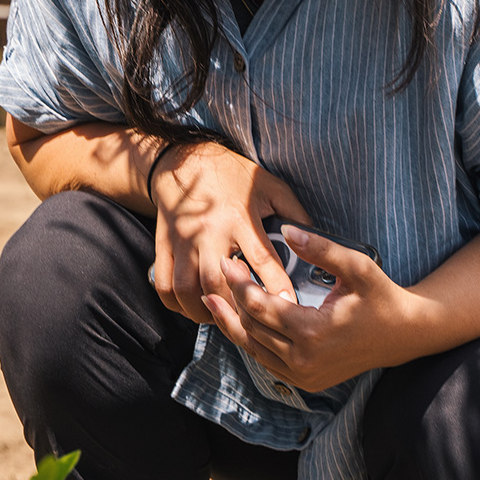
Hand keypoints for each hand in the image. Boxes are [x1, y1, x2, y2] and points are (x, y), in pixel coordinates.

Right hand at [149, 142, 308, 325]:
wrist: (183, 161)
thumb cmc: (232, 175)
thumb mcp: (270, 186)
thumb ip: (293, 213)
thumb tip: (314, 242)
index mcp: (240, 217)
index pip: (261, 259)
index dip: (275, 286)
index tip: (287, 306)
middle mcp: (209, 231)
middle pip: (217, 281)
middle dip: (235, 306)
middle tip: (250, 318)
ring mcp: (183, 241)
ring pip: (188, 289)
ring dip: (204, 311)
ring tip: (222, 316)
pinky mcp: (165, 247)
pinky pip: (164, 286)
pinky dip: (177, 305)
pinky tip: (194, 307)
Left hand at [201, 224, 422, 392]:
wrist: (404, 335)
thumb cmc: (382, 297)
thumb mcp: (358, 267)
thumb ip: (322, 249)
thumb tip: (288, 229)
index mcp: (313, 333)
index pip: (261, 307)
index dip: (239, 283)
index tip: (227, 262)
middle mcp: (304, 360)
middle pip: (251, 328)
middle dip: (231, 300)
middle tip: (217, 275)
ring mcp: (303, 375)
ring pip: (253, 348)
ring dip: (233, 323)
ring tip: (214, 300)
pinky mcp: (305, 381)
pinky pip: (265, 360)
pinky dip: (250, 340)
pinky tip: (239, 320)